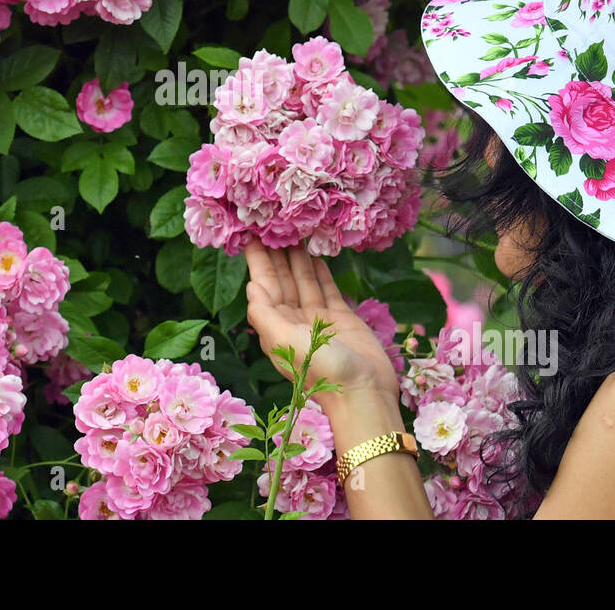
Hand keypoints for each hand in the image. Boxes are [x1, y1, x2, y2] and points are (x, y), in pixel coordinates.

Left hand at [243, 240, 400, 407]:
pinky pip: (326, 289)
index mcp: (276, 325)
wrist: (364, 393)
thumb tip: (250, 285)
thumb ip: (264, 315)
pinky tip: (315, 255)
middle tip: (272, 222)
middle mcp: (293, 320)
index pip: (263, 286)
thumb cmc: (321, 371)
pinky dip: (320, 272)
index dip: (257, 262)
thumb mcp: (284, 342)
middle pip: (282, 280)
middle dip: (275, 253)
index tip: (250, 234)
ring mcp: (318, 319)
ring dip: (297, 258)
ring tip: (293, 230)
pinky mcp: (341, 318)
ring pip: (304, 281)